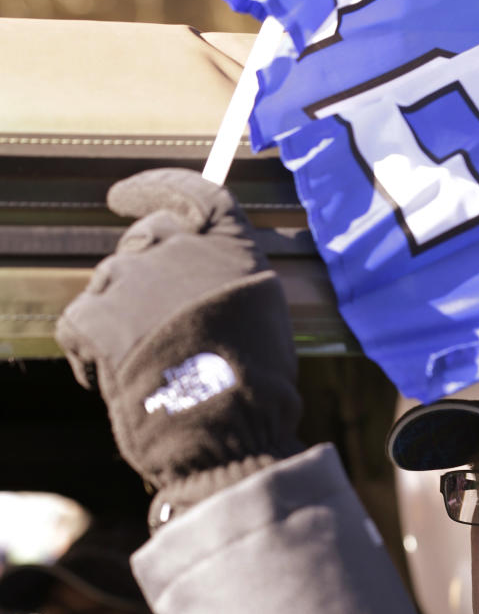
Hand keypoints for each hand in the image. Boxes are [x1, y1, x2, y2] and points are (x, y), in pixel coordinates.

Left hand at [56, 168, 302, 518]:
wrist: (224, 427)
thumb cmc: (257, 386)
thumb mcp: (265, 317)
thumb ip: (231, 284)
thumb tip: (204, 284)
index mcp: (231, 247)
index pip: (190, 192)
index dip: (154, 187)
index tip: (123, 195)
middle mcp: (182, 251)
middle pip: (143, 238)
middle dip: (138, 267)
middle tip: (143, 311)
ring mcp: (137, 281)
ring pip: (108, 282)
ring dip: (116, 314)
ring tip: (139, 360)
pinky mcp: (99, 317)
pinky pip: (77, 322)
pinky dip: (86, 350)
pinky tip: (107, 378)